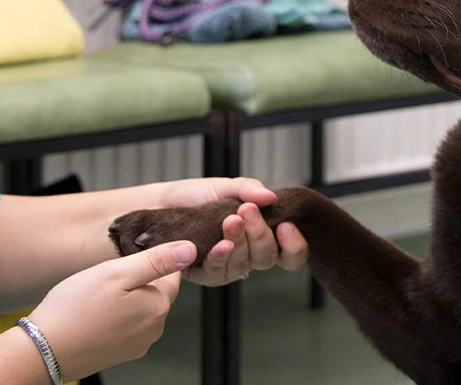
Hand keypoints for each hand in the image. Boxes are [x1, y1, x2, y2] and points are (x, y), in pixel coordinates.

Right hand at [29, 240, 196, 379]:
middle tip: (107, 275)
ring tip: (98, 294)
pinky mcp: (121, 352)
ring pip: (141, 307)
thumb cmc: (76, 308)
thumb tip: (190, 250)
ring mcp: (138, 344)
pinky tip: (95, 312)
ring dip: (126, 297)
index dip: (152, 259)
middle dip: (138, 279)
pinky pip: (127, 324)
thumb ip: (156, 261)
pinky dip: (116, 315)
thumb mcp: (116, 273)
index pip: (172, 272)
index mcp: (158, 306)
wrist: (45, 350)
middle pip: (157, 291)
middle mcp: (155, 329)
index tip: (129, 257)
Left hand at [158, 178, 308, 285]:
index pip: (290, 254)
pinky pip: (218, 273)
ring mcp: (229, 267)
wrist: (164, 201)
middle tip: (247, 211)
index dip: (295, 247)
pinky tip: (220, 245)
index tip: (288, 226)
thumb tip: (270, 197)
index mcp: (262, 236)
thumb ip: (249, 189)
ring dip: (240, 242)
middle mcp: (249, 255)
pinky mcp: (206, 274)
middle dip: (260, 234)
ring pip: (245, 264)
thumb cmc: (200, 195)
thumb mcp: (227, 186)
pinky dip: (221, 257)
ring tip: (230, 221)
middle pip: (268, 257)